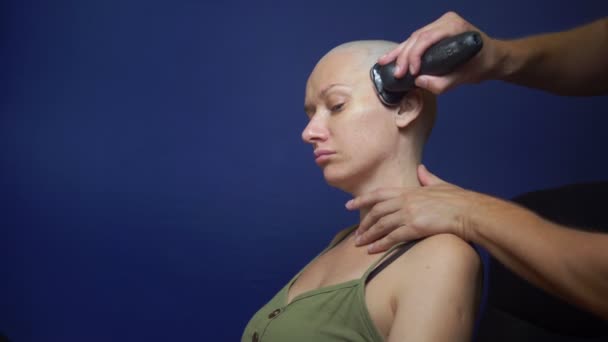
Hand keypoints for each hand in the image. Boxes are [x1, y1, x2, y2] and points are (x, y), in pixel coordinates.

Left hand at [346, 165, 479, 252]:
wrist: (468, 211)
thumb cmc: (458, 199)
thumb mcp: (440, 184)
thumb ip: (427, 177)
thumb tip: (421, 169)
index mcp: (409, 190)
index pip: (379, 194)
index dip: (362, 200)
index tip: (348, 205)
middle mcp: (405, 201)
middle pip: (377, 212)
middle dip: (364, 223)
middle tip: (356, 234)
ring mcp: (409, 214)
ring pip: (381, 225)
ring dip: (368, 235)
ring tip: (359, 244)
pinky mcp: (414, 227)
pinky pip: (392, 237)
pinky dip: (380, 244)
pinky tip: (372, 250)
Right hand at [377, 11, 499, 93]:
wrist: (494, 57)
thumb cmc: (483, 64)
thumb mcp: (465, 77)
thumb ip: (443, 83)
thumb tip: (419, 82)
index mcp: (454, 27)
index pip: (427, 39)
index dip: (415, 56)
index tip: (411, 73)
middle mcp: (445, 22)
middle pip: (417, 38)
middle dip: (403, 56)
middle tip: (397, 73)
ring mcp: (439, 26)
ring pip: (413, 38)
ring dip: (398, 52)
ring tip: (383, 62)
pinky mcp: (435, 33)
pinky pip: (416, 41)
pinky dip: (403, 50)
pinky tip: (390, 57)